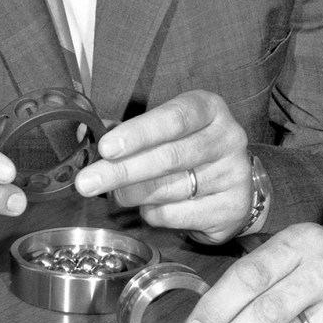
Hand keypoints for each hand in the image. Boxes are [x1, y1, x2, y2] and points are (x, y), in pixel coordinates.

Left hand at [72, 89, 254, 243]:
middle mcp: (228, 138)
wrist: (234, 183)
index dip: (138, 133)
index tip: (106, 148)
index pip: (174, 118)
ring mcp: (235, 175)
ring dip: (133, 194)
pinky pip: (178, 215)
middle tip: (86, 182)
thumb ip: (131, 131)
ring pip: (171, 188)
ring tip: (116, 194)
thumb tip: (87, 134)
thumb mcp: (166, 128)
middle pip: (169, 157)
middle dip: (122, 171)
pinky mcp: (232, 209)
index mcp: (210, 108)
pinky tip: (149, 207)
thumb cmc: (187, 147)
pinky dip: (154, 213)